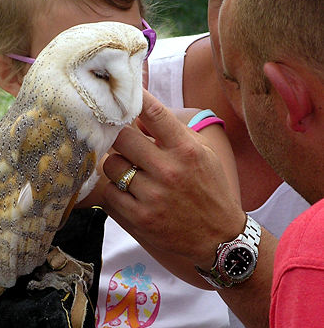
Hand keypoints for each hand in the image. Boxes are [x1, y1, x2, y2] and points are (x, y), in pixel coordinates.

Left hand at [102, 89, 244, 269]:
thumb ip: (173, 133)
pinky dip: (114, 189)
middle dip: (117, 135)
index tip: (121, 91)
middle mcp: (169, 171)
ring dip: (116, 164)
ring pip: (111, 165)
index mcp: (186, 150)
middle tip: (119, 138)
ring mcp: (153, 196)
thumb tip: (138, 116)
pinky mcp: (141, 218)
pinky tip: (127, 191)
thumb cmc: (209, 189)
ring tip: (129, 170)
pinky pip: (110, 193)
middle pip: (121, 138)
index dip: (134, 98)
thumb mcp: (202, 154)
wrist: (218, 236)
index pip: (154, 113)